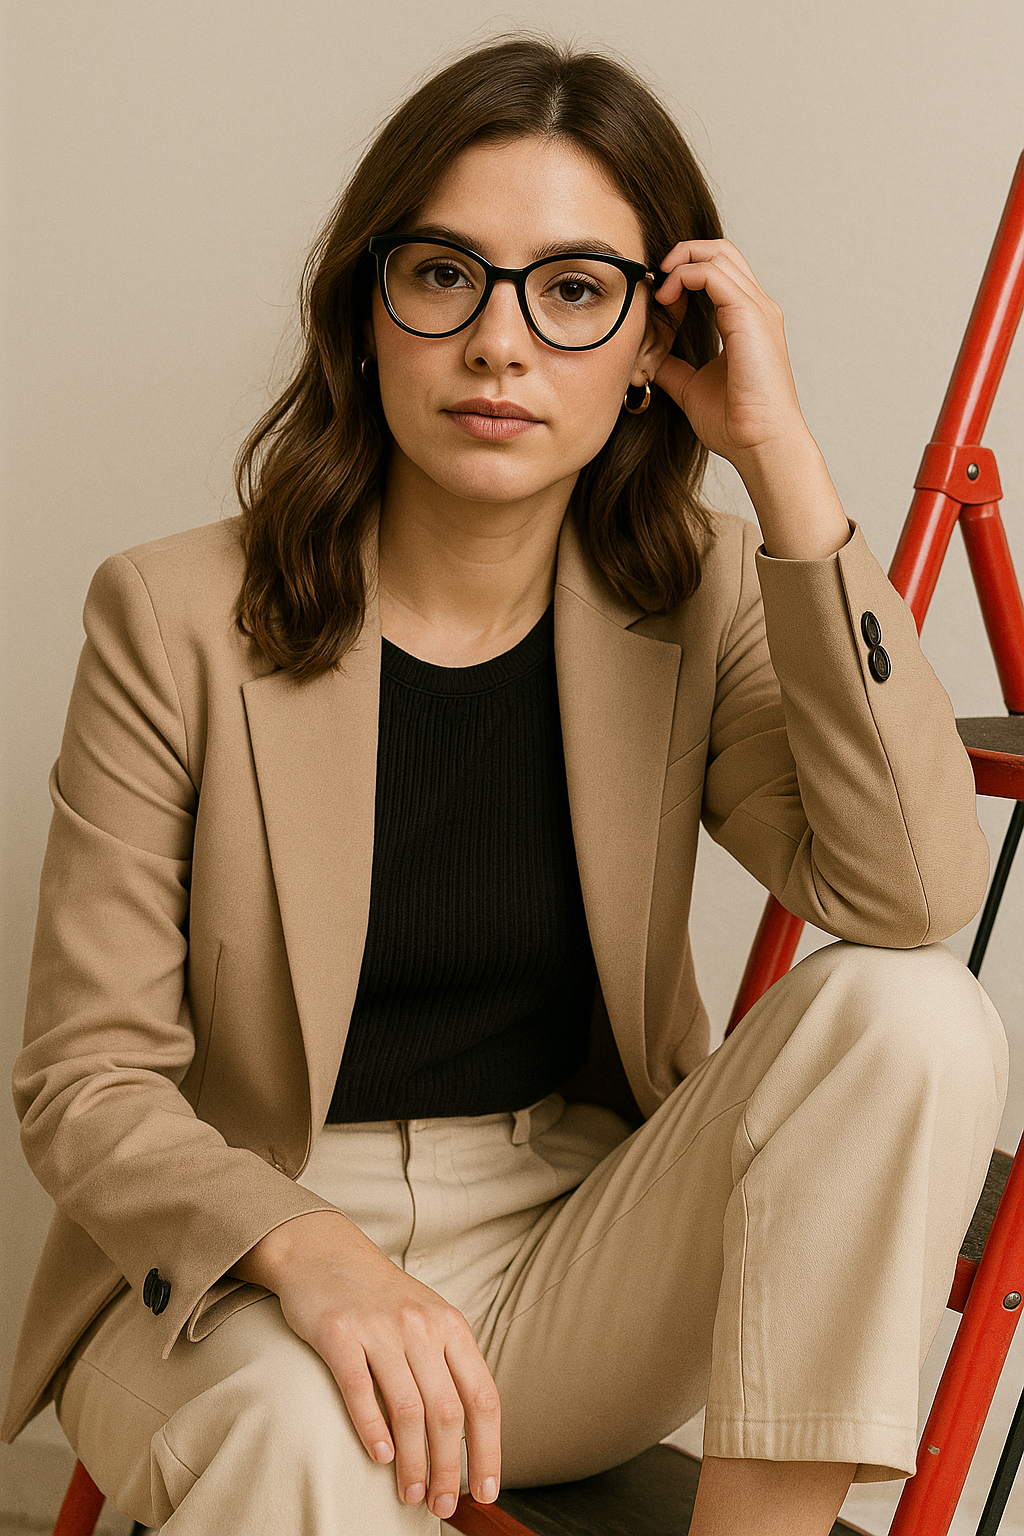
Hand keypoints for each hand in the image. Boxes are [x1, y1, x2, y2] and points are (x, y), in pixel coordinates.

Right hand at [234, 1210, 500, 1519]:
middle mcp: (421, 1326)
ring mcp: (379, 1328)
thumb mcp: (426, 1320)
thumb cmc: (380, 1297)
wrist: (325, 1251)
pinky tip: (379, 1457)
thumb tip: (467, 1438)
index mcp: (451, 1326)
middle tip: (439, 1504)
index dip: (489, 1448)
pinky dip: (372, 1430)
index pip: (483, 1397)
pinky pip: (359, 1390)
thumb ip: (446, 1367)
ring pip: (408, 1409)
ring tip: (410, 1494)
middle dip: (448, 1468)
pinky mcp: (338, 1332)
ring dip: (413, 1462)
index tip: (486, 1489)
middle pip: (447, 1412)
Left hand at [652, 238, 805, 468]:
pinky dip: (685, 276)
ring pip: (717, 254)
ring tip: (660, 290)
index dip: (684, 273)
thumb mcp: (692, 387)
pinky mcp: (749, 316)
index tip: (658, 296)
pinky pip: (713, 273)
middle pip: (721, 251)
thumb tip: (650, 360)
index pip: (719, 271)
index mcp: (747, 321)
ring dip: (680, 262)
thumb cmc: (737, 424)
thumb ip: (674, 368)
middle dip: (682, 254)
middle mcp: (756, 308)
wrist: (760, 444)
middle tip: (656, 279)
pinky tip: (667, 299)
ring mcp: (757, 309)